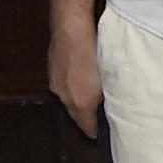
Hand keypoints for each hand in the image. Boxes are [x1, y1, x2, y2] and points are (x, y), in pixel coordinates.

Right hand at [48, 17, 103, 138]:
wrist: (72, 29)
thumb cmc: (91, 54)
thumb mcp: (108, 81)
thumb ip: (108, 100)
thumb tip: (109, 109)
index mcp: (79, 104)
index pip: (86, 128)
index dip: (95, 132)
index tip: (103, 133)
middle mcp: (63, 96)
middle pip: (76, 113)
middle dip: (87, 115)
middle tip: (102, 111)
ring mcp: (55, 82)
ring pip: (69, 97)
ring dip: (80, 96)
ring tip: (94, 88)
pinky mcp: (53, 68)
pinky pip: (64, 82)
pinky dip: (74, 81)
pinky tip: (83, 70)